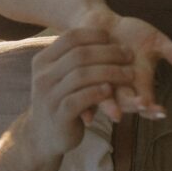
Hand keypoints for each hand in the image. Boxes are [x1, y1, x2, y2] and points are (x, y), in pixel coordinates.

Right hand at [28, 29, 135, 154]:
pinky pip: (80, 99)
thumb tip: (102, 37)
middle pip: (79, 55)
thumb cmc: (58, 101)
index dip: (94, 35)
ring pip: (81, 75)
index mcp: (42, 61)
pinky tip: (112, 91)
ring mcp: (49, 96)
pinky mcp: (59, 115)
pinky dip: (98, 93)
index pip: (70, 38)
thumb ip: (71, 59)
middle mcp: (43, 76)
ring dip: (110, 72)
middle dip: (109, 53)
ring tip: (129, 74)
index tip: (114, 38)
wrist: (42, 135)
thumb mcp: (58, 76)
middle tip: (129, 55)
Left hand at [75, 8, 171, 119]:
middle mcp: (121, 88)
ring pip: (106, 100)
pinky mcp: (83, 81)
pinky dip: (86, 107)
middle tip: (140, 107)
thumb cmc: (132, 35)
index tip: (160, 110)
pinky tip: (86, 116)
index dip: (153, 107)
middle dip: (133, 106)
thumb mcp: (155, 41)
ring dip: (111, 107)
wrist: (103, 25)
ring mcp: (101, 84)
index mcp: (139, 83)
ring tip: (116, 114)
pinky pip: (83, 96)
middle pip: (127, 103)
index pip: (148, 100)